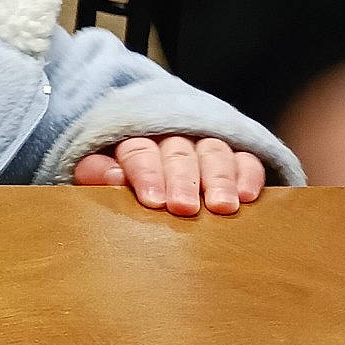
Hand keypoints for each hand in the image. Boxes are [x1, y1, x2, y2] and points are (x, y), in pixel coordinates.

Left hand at [73, 136, 265, 215]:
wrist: (150, 158)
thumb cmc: (119, 175)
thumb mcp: (98, 171)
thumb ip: (96, 173)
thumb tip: (112, 178)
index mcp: (134, 138)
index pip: (139, 151)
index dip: (146, 174)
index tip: (153, 200)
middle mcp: (172, 136)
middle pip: (178, 154)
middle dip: (182, 180)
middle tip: (184, 208)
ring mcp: (205, 143)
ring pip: (214, 153)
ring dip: (219, 179)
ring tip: (222, 206)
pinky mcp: (234, 152)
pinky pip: (245, 158)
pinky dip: (248, 174)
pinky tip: (248, 195)